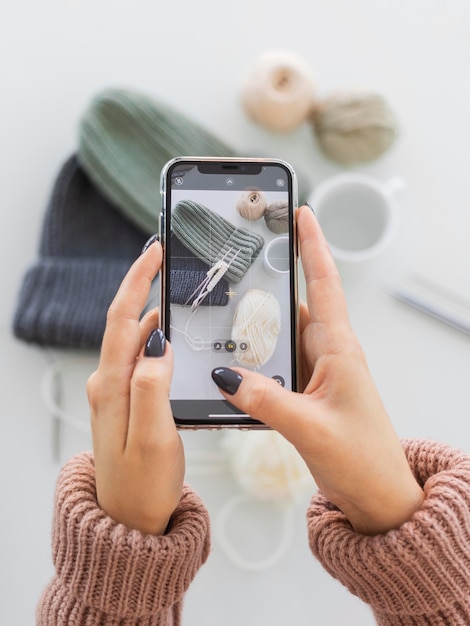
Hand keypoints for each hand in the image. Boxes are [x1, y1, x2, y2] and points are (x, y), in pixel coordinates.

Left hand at [87, 241, 183, 534]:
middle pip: (126, 323)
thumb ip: (153, 387)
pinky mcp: (127, 401)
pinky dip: (159, 339)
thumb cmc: (143, 484)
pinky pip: (142, 359)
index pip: (122, 320)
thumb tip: (159, 344)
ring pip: (135, 340)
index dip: (137, 282)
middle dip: (145, 288)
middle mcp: (109, 383)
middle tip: (171, 264)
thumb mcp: (153, 437)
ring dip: (154, 313)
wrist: (131, 519)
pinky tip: (177, 338)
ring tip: (180, 294)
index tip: (152, 253)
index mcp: (113, 385)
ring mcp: (116, 392)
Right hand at [212, 205, 423, 534]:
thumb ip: (265, 400)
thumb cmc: (362, 460)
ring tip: (229, 302)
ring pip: (284, 332)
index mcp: (339, 350)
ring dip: (261, 317)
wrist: (377, 495)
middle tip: (248, 250)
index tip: (301, 212)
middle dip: (276, 273)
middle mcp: (329, 353)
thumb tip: (224, 374)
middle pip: (298, 301)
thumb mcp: (310, 429)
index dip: (311, 246)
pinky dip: (257, 353)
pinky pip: (277, 360)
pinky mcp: (306, 390)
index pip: (323, 285)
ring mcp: (317, 371)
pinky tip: (235, 355)